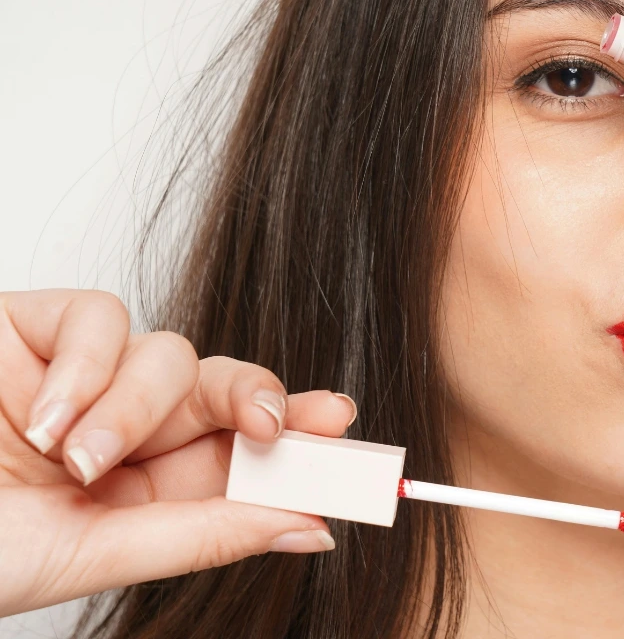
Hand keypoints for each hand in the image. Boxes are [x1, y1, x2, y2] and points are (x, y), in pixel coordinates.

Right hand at [0, 289, 358, 616]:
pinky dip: (87, 364)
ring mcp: (76, 377)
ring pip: (170, 357)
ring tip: (79, 461)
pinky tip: (43, 417)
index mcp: (135, 494)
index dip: (296, 444)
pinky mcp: (31, 331)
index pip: (237, 458)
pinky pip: (102, 317)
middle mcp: (116, 431)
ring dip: (135, 410)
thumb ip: (201, 535)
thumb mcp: (88, 556)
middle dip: (260, 400)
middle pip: (221, 394)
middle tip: (275, 424)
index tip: (343, 438)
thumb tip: (312, 528)